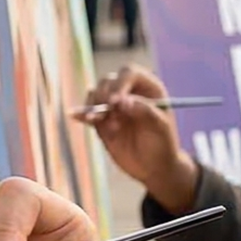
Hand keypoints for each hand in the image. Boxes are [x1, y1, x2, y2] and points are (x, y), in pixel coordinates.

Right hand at [80, 67, 200, 208]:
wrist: (154, 167)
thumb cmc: (163, 144)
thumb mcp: (160, 128)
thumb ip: (143, 111)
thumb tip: (121, 101)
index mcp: (148, 87)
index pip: (129, 73)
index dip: (120, 83)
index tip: (115, 101)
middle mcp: (129, 91)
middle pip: (108, 81)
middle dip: (105, 97)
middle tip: (113, 119)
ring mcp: (113, 105)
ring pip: (95, 94)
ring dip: (96, 108)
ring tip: (111, 129)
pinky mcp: (102, 119)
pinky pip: (88, 111)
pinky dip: (83, 114)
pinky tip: (77, 117)